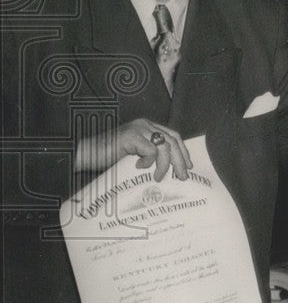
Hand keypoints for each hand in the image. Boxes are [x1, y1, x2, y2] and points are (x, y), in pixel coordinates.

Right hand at [74, 118, 191, 181]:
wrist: (84, 154)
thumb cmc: (107, 157)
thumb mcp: (134, 155)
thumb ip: (150, 156)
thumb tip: (170, 171)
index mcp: (147, 127)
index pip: (173, 136)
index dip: (183, 151)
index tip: (188, 166)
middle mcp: (145, 124)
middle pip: (172, 140)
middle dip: (180, 160)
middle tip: (182, 176)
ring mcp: (138, 128)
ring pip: (164, 146)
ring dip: (166, 164)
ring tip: (160, 177)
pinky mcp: (130, 135)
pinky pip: (150, 150)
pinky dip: (149, 161)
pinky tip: (140, 167)